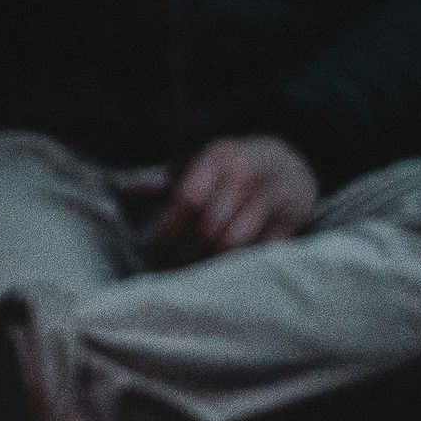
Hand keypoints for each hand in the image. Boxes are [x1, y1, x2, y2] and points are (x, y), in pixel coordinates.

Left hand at [153, 135, 317, 262]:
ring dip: (211, 260)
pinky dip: (238, 263)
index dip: (169, 227)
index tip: (156, 243)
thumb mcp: (200, 165)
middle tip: (177, 258)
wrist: (288, 166)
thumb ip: (162, 179)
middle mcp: (247, 173)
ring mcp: (271, 197)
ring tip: (199, 260)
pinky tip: (227, 261)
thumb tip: (132, 188)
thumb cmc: (230, 172)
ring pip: (231, 244)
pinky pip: (255, 254)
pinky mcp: (289, 221)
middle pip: (208, 228)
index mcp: (219, 156)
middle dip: (187, 250)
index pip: (188, 200)